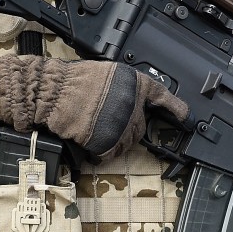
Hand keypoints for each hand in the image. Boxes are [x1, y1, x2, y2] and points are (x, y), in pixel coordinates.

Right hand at [0, 55, 188, 158]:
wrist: (48, 93)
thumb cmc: (69, 82)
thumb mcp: (105, 76)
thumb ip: (123, 90)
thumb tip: (134, 105)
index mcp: (133, 83)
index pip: (160, 96)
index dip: (173, 107)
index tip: (184, 115)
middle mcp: (133, 103)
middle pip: (139, 127)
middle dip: (125, 129)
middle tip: (104, 124)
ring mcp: (122, 123)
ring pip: (126, 144)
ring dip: (112, 143)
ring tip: (92, 131)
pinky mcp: (109, 140)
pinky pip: (110, 155)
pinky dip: (100, 154)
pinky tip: (89, 144)